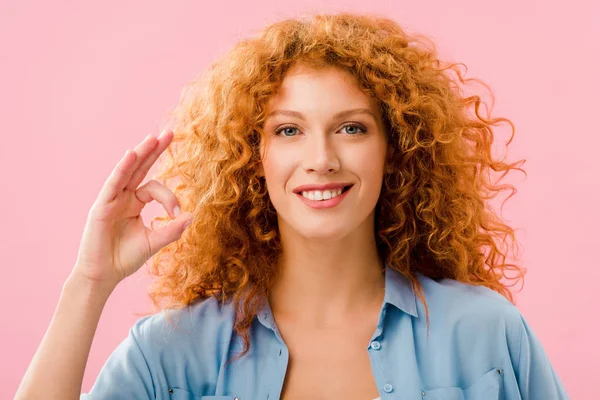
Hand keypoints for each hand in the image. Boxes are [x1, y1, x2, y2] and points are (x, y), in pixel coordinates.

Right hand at [72, 130, 192, 287]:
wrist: (104, 275)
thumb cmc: (125, 258)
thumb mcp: (154, 242)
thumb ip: (171, 229)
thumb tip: (192, 216)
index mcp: (135, 203)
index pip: (155, 188)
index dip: (169, 196)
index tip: (177, 213)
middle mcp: (123, 196)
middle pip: (141, 168)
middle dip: (155, 150)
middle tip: (170, 132)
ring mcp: (111, 199)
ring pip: (128, 171)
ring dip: (141, 153)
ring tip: (154, 137)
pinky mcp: (101, 206)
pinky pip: (113, 183)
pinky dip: (122, 169)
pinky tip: (132, 154)